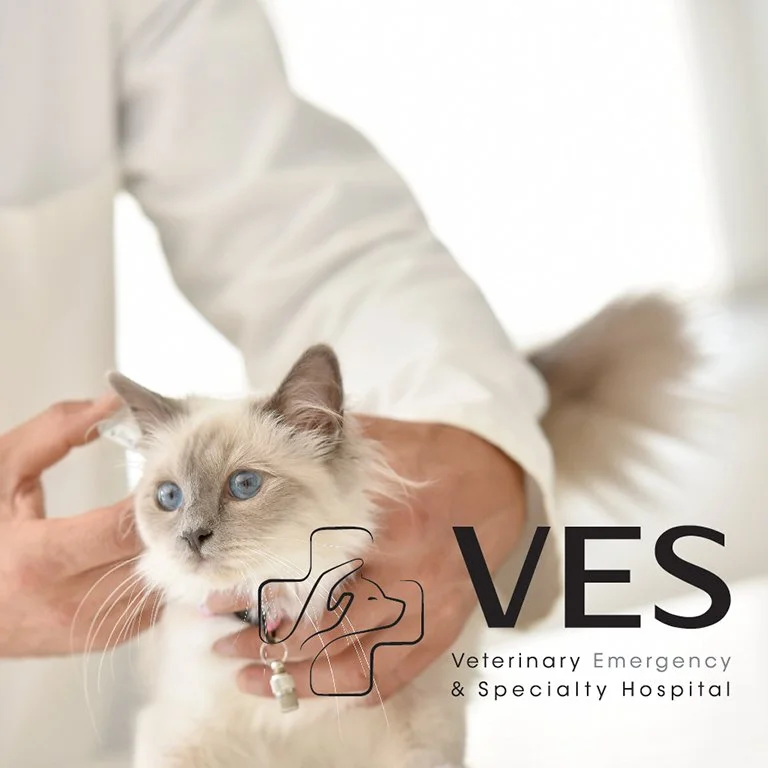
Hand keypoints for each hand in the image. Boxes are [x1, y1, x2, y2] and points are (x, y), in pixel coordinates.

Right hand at [0, 397, 153, 656]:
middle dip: (169, 519)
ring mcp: (85, 627)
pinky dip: (156, 573)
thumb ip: (55, 433)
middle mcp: (66, 601)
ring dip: (167, 547)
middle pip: (148, 556)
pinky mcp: (96, 639)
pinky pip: (148, 604)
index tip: (167, 467)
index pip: (124, 527)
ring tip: (171, 514)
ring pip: (157, 583)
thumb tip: (111, 404)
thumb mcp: (2, 472)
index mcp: (39, 558)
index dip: (154, 495)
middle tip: (181, 488)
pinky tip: (151, 547)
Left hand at [209, 417, 525, 701]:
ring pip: (351, 662)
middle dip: (263, 639)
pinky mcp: (441, 628)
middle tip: (219, 641)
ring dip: (294, 676)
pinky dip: (343, 689)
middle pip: (323, 625)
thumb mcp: (380, 440)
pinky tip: (304, 688)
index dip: (255, 588)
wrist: (498, 474)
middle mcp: (409, 572)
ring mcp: (428, 607)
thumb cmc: (434, 453)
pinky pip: (390, 676)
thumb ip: (327, 450)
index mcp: (390, 520)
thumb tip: (262, 455)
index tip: (215, 593)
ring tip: (247, 674)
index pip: (307, 570)